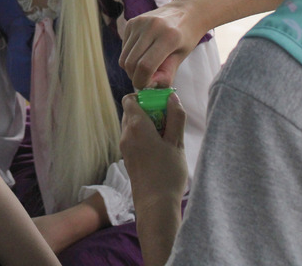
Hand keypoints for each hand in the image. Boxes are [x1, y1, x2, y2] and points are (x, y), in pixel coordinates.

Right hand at [120, 0, 202, 88]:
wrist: (186, 11)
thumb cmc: (186, 37)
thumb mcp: (181, 57)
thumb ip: (166, 74)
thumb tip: (149, 86)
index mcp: (168, 37)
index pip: (145, 66)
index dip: (142, 81)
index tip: (146, 86)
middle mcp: (151, 27)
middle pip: (131, 63)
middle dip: (135, 77)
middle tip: (145, 79)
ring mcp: (139, 23)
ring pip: (124, 57)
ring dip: (131, 68)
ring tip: (144, 67)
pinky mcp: (131, 22)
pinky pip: (124, 48)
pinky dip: (130, 56)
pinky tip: (143, 53)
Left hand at [120, 93, 187, 216]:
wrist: (155, 204)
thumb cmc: (168, 173)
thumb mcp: (177, 143)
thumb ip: (176, 118)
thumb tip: (173, 97)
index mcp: (136, 126)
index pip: (130, 99)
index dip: (145, 97)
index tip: (162, 104)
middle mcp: (126, 134)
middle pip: (132, 112)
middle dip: (149, 110)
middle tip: (169, 121)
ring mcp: (124, 147)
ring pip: (132, 126)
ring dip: (147, 125)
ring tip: (167, 137)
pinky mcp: (127, 158)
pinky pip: (133, 139)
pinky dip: (144, 137)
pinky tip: (160, 149)